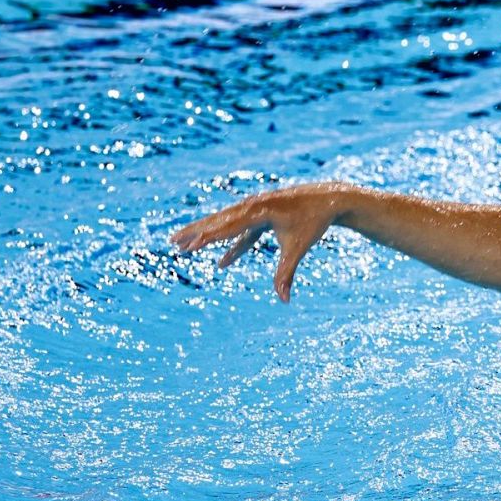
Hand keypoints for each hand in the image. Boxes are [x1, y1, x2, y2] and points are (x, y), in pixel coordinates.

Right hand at [170, 182, 355, 301]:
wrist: (328, 199)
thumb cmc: (313, 223)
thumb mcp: (298, 248)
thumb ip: (286, 274)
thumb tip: (284, 300)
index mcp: (260, 211)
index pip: (229, 227)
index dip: (209, 238)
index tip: (191, 246)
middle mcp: (253, 206)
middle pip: (218, 221)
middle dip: (195, 233)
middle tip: (172, 242)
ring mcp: (254, 208)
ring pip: (224, 223)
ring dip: (204, 235)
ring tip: (182, 246)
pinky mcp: (260, 215)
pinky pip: (239, 231)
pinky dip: (229, 245)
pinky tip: (222, 264)